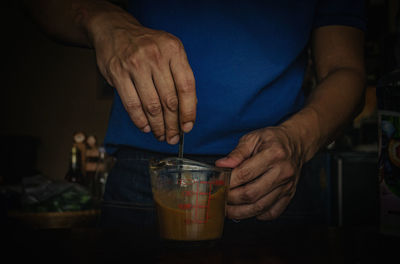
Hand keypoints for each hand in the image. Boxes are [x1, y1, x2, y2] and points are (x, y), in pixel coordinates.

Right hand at [87, 9, 196, 143]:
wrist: (115, 30)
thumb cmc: (147, 45)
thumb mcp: (170, 51)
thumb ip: (180, 75)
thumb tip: (189, 107)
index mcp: (174, 50)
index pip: (186, 86)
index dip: (189, 111)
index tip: (188, 126)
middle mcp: (156, 56)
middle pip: (169, 100)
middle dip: (173, 124)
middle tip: (173, 137)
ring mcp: (135, 65)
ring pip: (151, 105)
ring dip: (157, 126)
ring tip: (161, 135)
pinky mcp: (118, 74)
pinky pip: (132, 104)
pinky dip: (140, 120)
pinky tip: (146, 127)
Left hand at [215, 126, 303, 219]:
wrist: (296, 143)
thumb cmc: (272, 140)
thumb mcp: (253, 138)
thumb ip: (236, 153)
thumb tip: (221, 165)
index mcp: (273, 154)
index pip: (245, 174)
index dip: (228, 182)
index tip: (217, 184)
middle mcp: (282, 172)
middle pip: (251, 194)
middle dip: (231, 199)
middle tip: (219, 198)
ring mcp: (287, 186)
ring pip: (260, 207)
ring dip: (240, 212)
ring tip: (227, 210)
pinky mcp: (290, 195)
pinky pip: (273, 212)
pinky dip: (258, 215)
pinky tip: (247, 210)